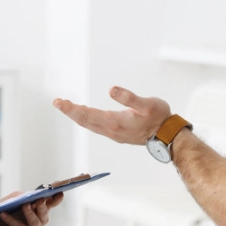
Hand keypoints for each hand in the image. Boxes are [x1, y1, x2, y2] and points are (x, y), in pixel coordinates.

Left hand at [0, 192, 63, 225]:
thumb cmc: (8, 209)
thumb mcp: (14, 199)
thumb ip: (22, 196)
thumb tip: (27, 196)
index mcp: (40, 208)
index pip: (51, 203)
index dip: (56, 198)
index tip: (60, 193)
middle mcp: (41, 219)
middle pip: (44, 213)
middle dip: (42, 206)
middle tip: (39, 199)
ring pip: (35, 221)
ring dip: (30, 213)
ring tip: (24, 205)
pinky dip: (11, 220)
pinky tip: (3, 214)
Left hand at [53, 86, 171, 144]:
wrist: (168, 136)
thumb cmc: (159, 118)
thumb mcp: (147, 104)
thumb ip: (129, 97)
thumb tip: (112, 89)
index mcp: (115, 122)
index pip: (87, 115)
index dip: (72, 109)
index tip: (59, 102)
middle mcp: (111, 130)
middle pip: (85, 121)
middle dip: (70, 111)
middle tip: (57, 102)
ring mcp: (114, 134)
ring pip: (90, 125)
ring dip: (77, 116)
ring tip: (67, 107)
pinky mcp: (117, 134)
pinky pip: (96, 127)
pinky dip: (87, 120)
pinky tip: (85, 115)